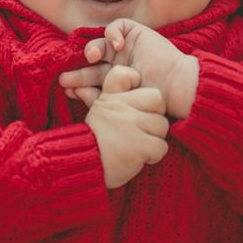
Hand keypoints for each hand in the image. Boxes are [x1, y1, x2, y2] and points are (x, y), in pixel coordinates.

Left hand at [62, 19, 200, 119]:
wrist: (176, 88)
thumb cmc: (152, 101)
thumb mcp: (122, 102)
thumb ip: (100, 99)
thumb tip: (73, 96)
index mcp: (115, 81)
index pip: (91, 79)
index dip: (78, 83)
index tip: (68, 90)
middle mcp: (118, 64)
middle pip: (91, 63)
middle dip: (78, 71)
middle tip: (66, 78)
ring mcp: (126, 48)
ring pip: (99, 44)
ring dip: (91, 49)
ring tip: (91, 57)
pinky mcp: (135, 33)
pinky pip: (116, 26)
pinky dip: (112, 33)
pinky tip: (116, 44)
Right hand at [86, 65, 169, 189]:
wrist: (83, 168)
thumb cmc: (93, 141)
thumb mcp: (94, 114)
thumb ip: (95, 96)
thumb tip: (79, 87)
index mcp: (109, 97)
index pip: (127, 74)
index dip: (136, 84)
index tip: (133, 99)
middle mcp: (119, 106)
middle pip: (157, 98)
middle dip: (155, 114)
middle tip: (143, 127)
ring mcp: (129, 125)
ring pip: (162, 125)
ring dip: (155, 138)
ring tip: (139, 145)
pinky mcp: (139, 145)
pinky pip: (162, 146)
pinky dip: (154, 155)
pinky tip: (140, 157)